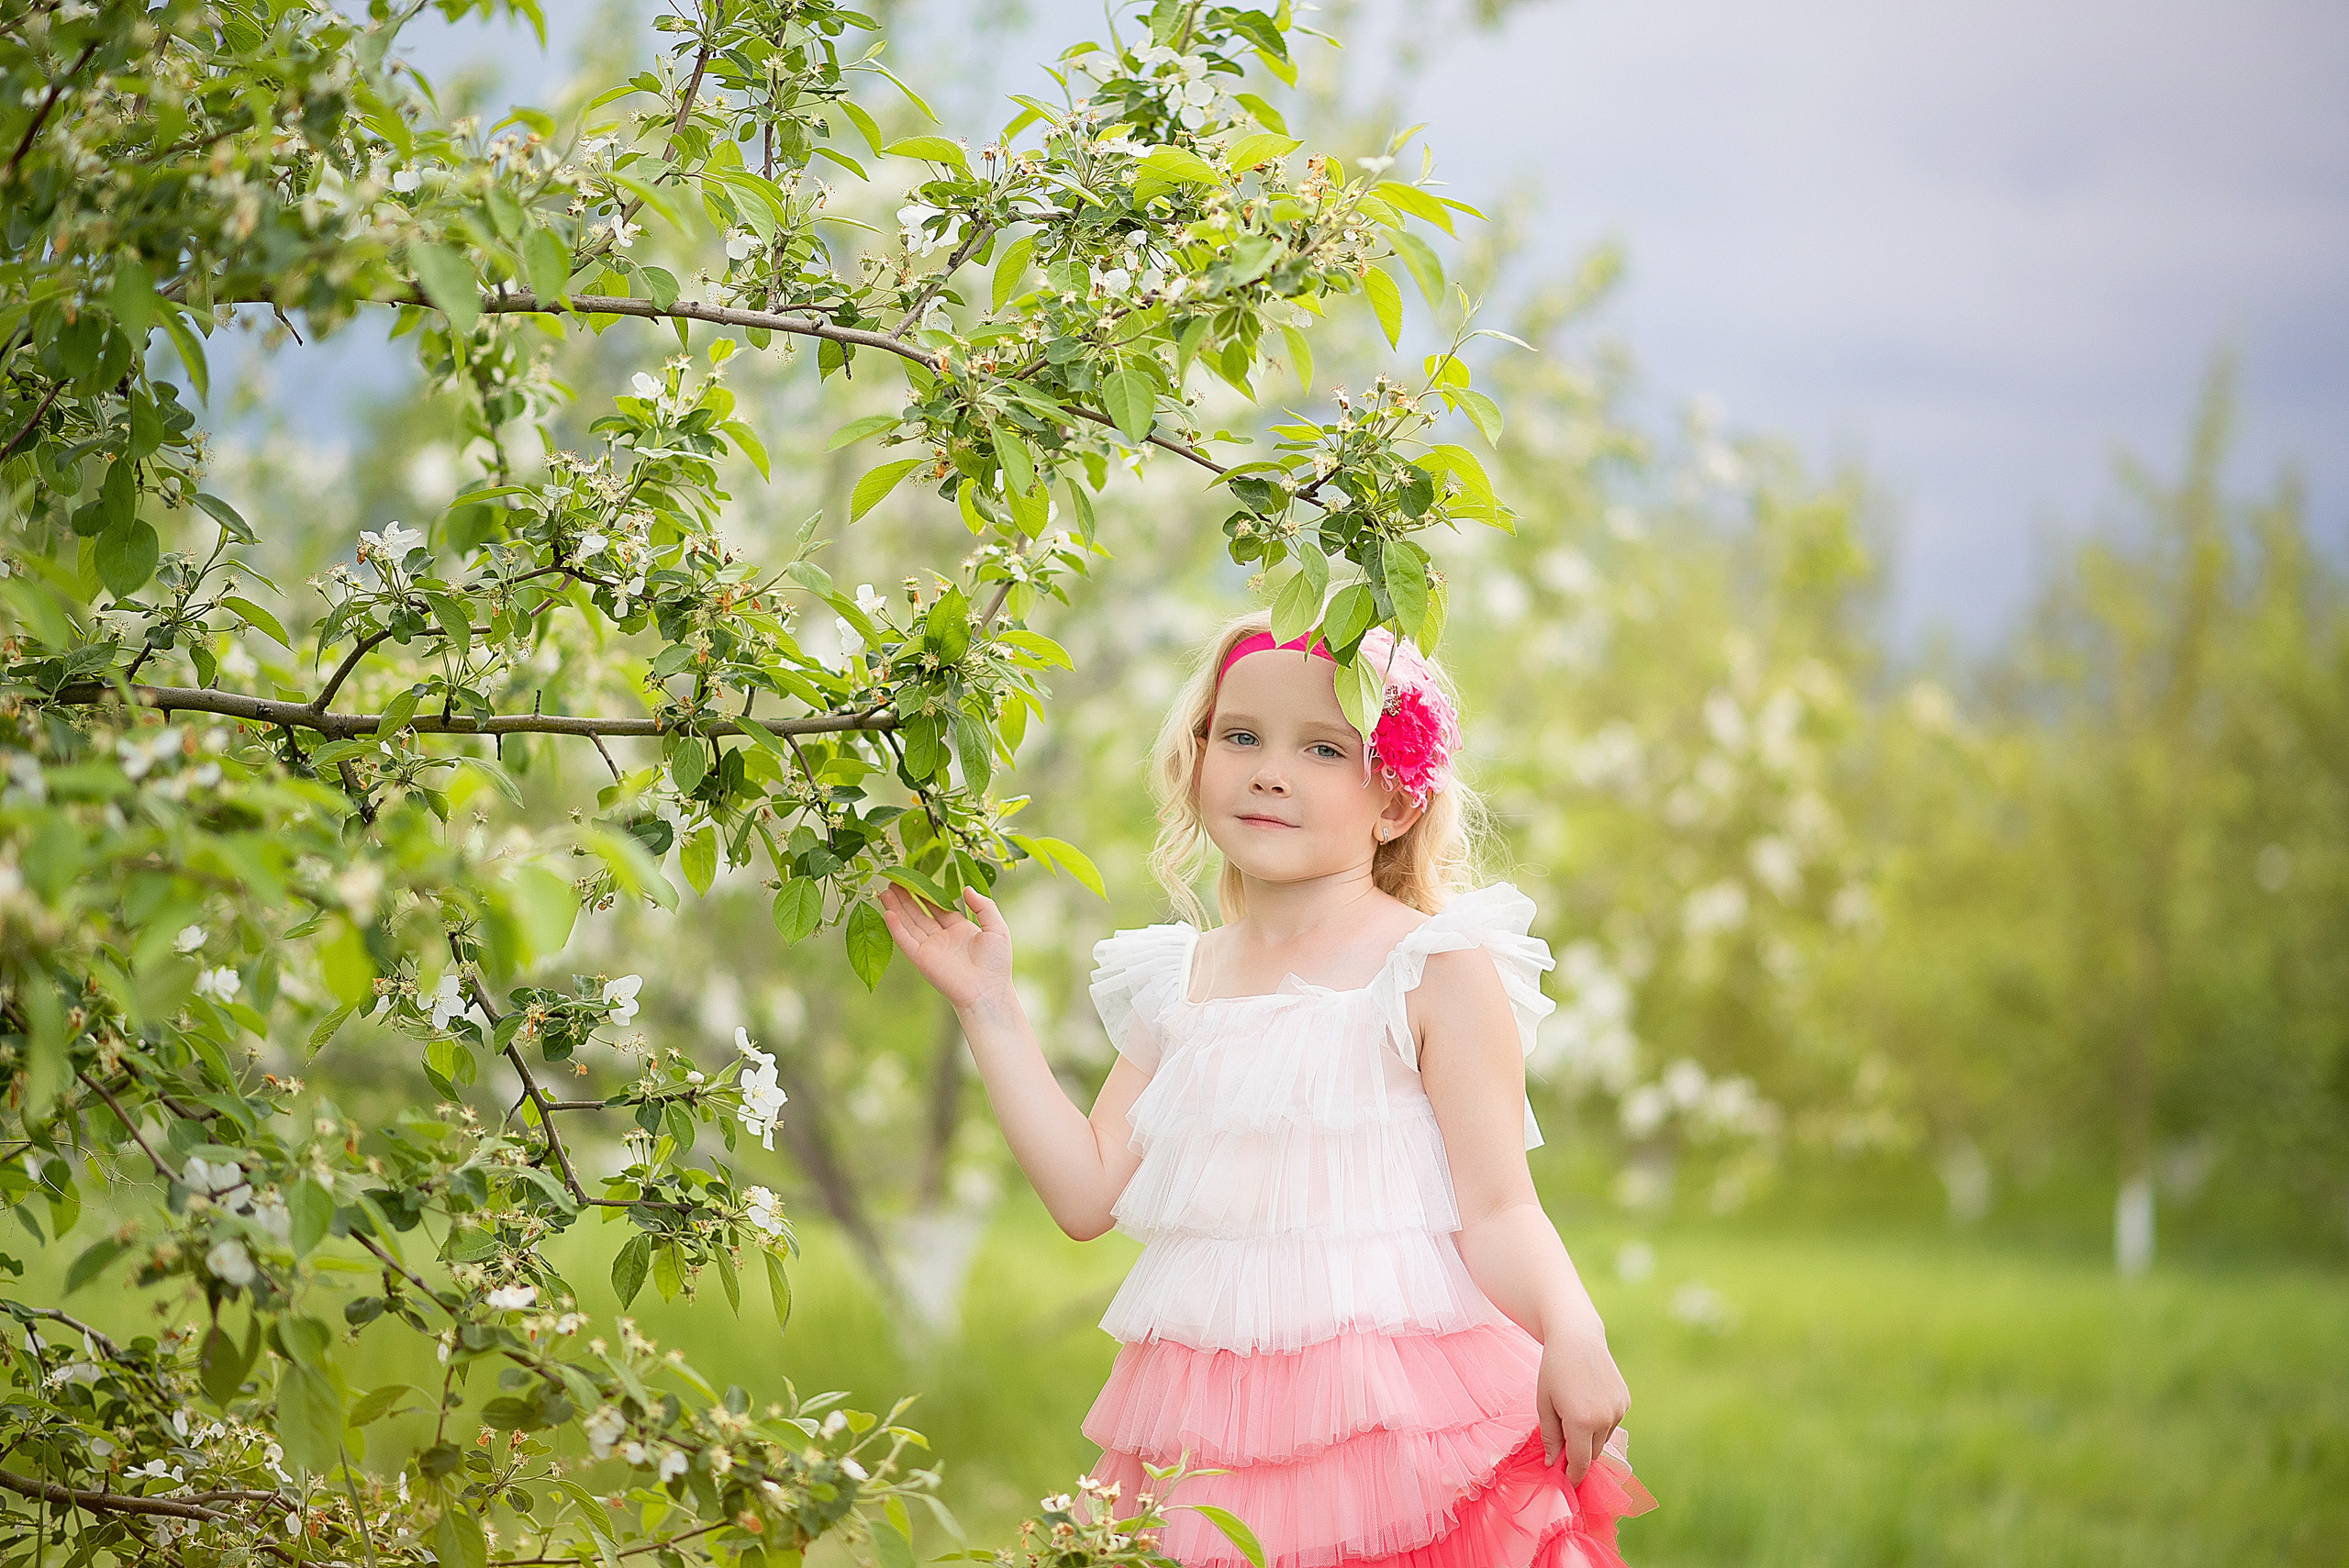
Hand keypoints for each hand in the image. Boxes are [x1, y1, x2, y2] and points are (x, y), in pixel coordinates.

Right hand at [876, 882, 1014, 1013]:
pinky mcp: (921, 959)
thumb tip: (966, 888)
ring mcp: (930, 948)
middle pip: (920, 913)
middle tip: (893, 881)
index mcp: (960, 930)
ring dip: (897, 907)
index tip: (915, 879)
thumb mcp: (997, 928)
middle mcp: (942, 938)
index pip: (938, 907)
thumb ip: (984, 906)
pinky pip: (905, 940)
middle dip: (906, 897)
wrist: (987, 990)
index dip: (926, 894)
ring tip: (884, 891)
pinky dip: (896, 927)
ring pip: (909, 923)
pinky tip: (888, 912)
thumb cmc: (996, 963)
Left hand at [1537, 1326, 1630, 1485]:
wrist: (1577, 1338)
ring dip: (1589, 1437)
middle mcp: (1605, 1419)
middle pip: (1591, 1453)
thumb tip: (1553, 1463)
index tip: (1565, 1482)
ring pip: (1603, 1439)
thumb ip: (1550, 1437)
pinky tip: (1588, 1401)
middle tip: (1562, 1445)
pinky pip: (1611, 1423)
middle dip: (1578, 1455)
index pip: (1580, 1462)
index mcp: (1581, 1422)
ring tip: (1573, 1412)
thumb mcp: (1544, 1403)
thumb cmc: (1554, 1370)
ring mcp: (1618, 1410)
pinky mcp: (1625, 1401)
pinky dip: (1600, 1422)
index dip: (1572, 1475)